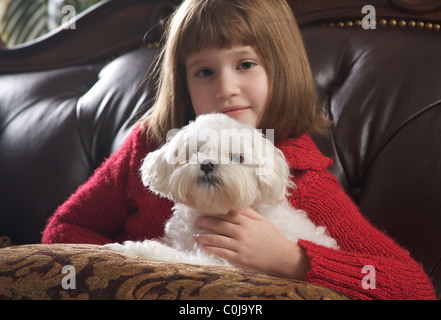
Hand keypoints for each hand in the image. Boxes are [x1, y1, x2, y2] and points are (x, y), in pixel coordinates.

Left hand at [194, 208, 309, 279]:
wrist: (282, 257)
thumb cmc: (272, 238)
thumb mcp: (263, 221)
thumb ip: (249, 212)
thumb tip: (236, 205)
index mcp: (247, 222)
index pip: (226, 214)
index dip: (213, 212)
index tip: (204, 212)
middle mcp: (242, 232)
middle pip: (218, 225)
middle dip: (204, 223)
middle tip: (196, 223)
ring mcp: (240, 246)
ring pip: (217, 239)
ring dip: (204, 237)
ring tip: (196, 236)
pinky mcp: (240, 258)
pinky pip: (222, 252)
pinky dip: (211, 250)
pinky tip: (204, 248)